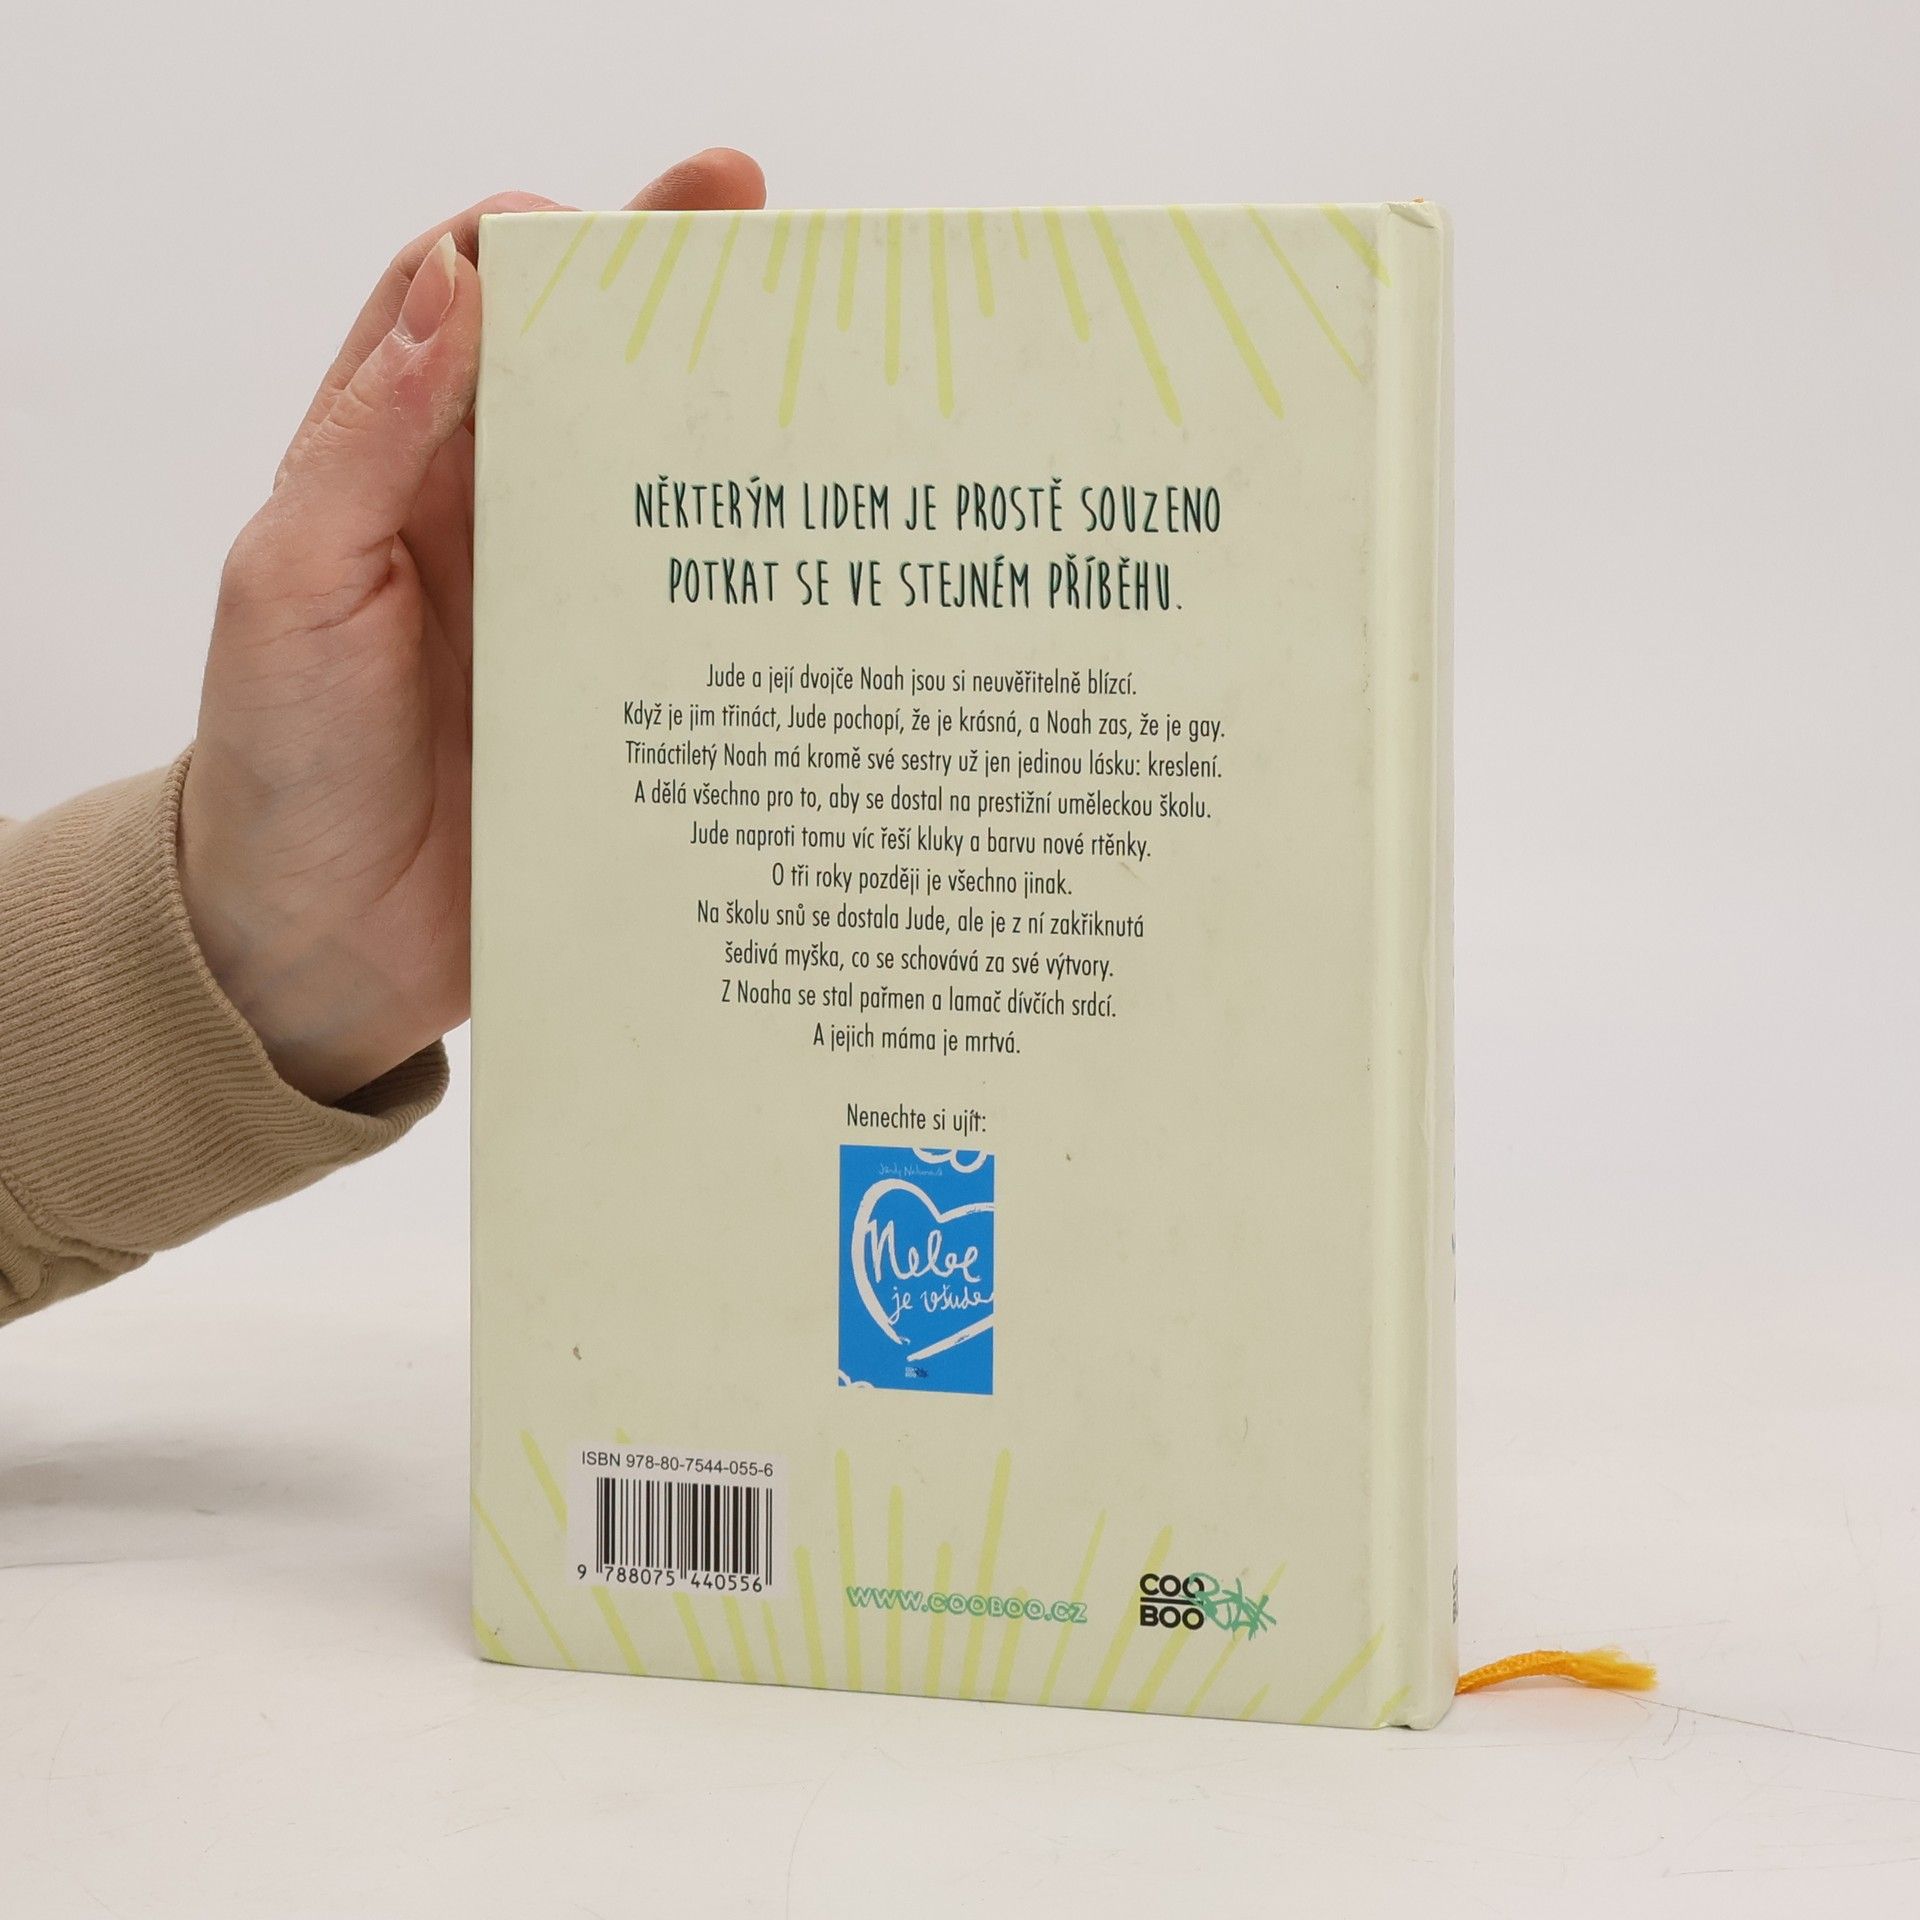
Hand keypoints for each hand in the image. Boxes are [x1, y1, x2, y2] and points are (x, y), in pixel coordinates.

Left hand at [179, 151, 765, 1103]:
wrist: (319, 947)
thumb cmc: (281, 761)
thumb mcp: (291, 585)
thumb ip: (367, 439)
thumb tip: (457, 282)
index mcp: (399, 467)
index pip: (478, 301)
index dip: (565, 239)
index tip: (667, 210)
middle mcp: (495, 522)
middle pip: (598, 381)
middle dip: (693, 311)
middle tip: (796, 261)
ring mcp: (569, 613)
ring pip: (669, 496)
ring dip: (746, 444)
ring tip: (848, 401)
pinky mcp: (625, 704)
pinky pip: (701, 628)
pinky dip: (764, 593)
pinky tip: (831, 573)